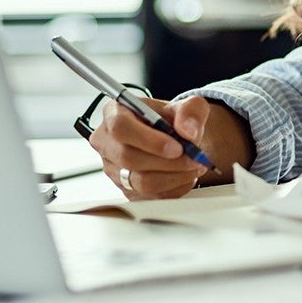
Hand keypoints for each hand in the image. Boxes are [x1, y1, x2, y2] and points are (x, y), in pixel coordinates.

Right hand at [89, 95, 251, 198]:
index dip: (149, 140)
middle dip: (168, 161)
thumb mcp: (189, 106)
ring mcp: (114, 169)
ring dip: (174, 176)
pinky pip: (150, 196)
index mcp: (115, 112)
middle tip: (193, 158)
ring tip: (194, 166)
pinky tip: (186, 175)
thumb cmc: (175, 120)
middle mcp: (107, 141)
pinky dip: (174, 188)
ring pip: (140, 182)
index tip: (177, 147)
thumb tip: (188, 131)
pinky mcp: (126, 190)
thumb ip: (192, 111)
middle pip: (129, 158)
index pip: (120, 127)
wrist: (177, 140)